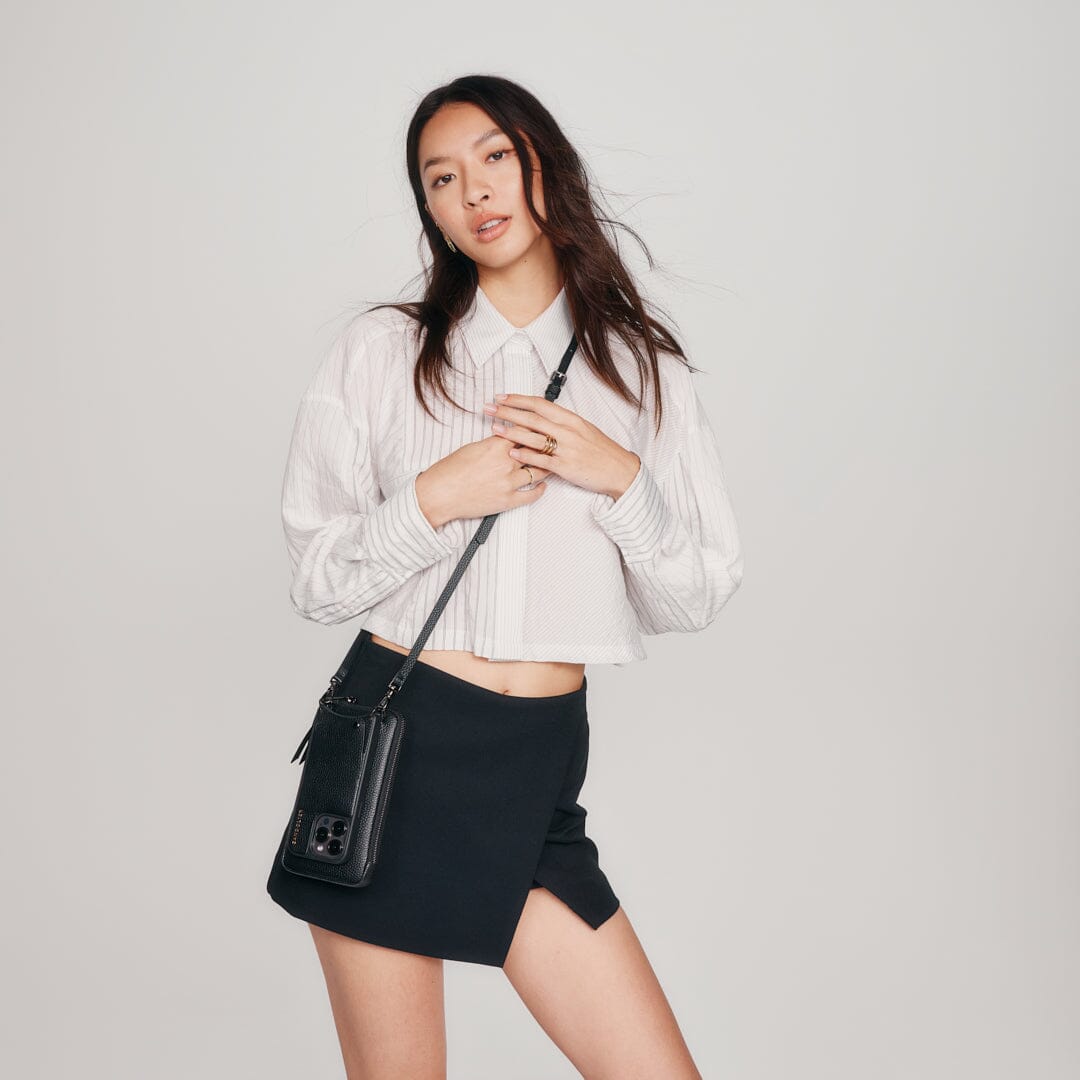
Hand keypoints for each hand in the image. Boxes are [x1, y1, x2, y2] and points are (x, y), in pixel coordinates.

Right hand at [414, 434, 554, 527]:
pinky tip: (544, 485)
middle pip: (535, 450)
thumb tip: (504, 439)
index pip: (523, 431)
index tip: (541, 426)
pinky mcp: (508, 501)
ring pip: (538, 471)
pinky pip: (531, 495)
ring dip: (546, 466)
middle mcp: (506, 463)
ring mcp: (509, 483)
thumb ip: (493, 443)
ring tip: (552, 463)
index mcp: (496, 446)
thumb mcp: (472, 448)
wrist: (440, 494)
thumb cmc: (450, 471)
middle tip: (553, 442)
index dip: (534, 428)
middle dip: (545, 445)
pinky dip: (540, 490)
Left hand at [483, 394, 640, 499]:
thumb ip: (563, 423)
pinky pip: (541, 459)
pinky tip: (511, 452)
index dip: (518, 399)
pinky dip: (525, 455)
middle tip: (489, 408)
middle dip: (507, 411)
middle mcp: (568, 431)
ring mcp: (566, 448)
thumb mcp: (584, 430)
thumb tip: (543, 416)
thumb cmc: (601, 451)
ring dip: (511, 432)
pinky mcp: (565, 466)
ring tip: (494, 428)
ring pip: (534, 436)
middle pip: (532, 417)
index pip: (540, 404)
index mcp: (571, 419)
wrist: (619, 470)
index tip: (502, 397)